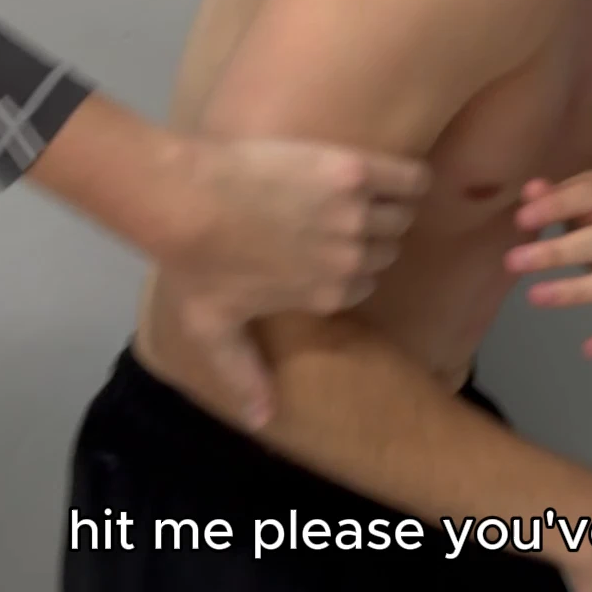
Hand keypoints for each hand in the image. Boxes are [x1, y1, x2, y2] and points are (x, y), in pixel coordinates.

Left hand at [154, 135, 431, 423]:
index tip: (328, 250)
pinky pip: (409, 180)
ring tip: (361, 196)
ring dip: (387, 207)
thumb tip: (263, 421)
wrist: (182, 199)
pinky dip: (409, 180)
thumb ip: (243, 375)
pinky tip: (394, 179)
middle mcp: (350, 259)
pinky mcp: (352, 171)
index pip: (366, 283)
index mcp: (327, 295)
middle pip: (385, 248)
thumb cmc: (194, 263)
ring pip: (399, 215)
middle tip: (337, 218)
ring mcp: (353, 214)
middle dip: (368, 236)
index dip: (349, 266)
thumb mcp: (214, 329)